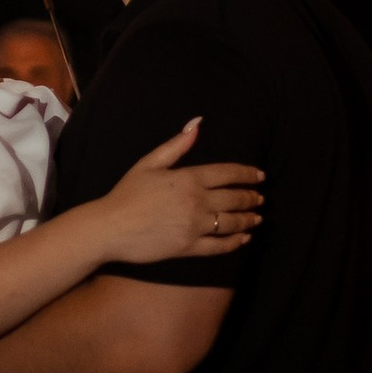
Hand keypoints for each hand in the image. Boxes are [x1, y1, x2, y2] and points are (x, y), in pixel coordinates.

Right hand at [102, 120, 263, 263]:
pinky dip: (235, 242)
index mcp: (189, 178)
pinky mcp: (189, 247)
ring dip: (249, 219)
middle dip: (252, 198)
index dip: (248, 174)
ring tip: (257, 218)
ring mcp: (195, 226)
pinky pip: (220, 246)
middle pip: (236, 198)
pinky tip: (243, 238)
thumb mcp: (149, 163)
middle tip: (261, 198)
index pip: (229, 173)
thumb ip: (176, 145)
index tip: (260, 176)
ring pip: (232, 223)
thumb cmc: (126, 194)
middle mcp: (198, 202)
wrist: (110, 228)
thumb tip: (197, 124)